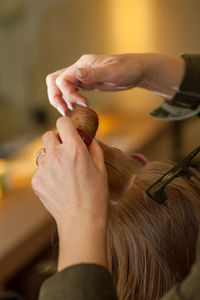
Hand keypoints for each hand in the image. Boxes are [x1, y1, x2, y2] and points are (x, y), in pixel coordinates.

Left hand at [31, 116, 107, 225]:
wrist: (81, 220)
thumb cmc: (95, 195)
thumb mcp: (101, 168)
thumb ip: (93, 148)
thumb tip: (89, 138)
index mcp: (74, 149)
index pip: (62, 122)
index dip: (66, 125)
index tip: (70, 132)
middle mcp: (57, 155)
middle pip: (48, 135)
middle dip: (57, 140)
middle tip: (65, 152)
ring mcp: (44, 168)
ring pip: (43, 153)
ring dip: (51, 157)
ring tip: (62, 171)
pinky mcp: (36, 180)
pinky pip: (39, 169)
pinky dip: (47, 172)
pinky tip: (58, 184)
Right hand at [46, 53, 184, 114]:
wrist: (137, 71)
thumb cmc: (128, 69)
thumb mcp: (113, 72)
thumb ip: (94, 73)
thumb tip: (76, 74)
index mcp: (83, 64)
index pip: (62, 78)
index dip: (67, 93)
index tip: (82, 103)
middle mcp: (79, 69)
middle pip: (55, 81)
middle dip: (56, 97)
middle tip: (65, 111)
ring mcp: (81, 76)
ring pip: (60, 86)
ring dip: (61, 99)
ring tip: (71, 110)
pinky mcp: (86, 84)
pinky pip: (70, 91)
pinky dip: (69, 100)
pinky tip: (77, 107)